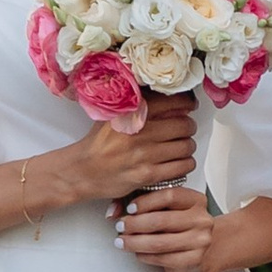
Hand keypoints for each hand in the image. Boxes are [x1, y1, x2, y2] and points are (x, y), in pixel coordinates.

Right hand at [62, 106, 196, 206]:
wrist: (82, 171)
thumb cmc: (99, 143)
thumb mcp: (113, 115)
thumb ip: (138, 104)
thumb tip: (171, 97)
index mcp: (131, 112)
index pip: (172, 101)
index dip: (187, 102)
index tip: (189, 105)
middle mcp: (139, 132)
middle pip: (184, 124)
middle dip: (188, 126)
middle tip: (185, 127)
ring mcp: (144, 155)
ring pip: (186, 146)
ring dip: (188, 145)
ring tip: (181, 146)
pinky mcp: (148, 175)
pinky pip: (181, 167)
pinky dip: (185, 163)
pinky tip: (178, 161)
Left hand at [114, 181, 217, 271]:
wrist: (203, 253)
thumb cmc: (179, 229)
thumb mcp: (166, 211)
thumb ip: (143, 205)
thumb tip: (114, 211)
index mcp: (196, 201)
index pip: (170, 195)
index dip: (146, 201)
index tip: (130, 208)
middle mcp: (202, 219)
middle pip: (161, 220)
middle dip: (135, 224)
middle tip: (120, 226)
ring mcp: (201, 240)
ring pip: (159, 242)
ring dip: (135, 242)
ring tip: (122, 241)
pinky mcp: (195, 260)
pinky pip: (163, 258)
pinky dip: (145, 256)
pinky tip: (137, 253)